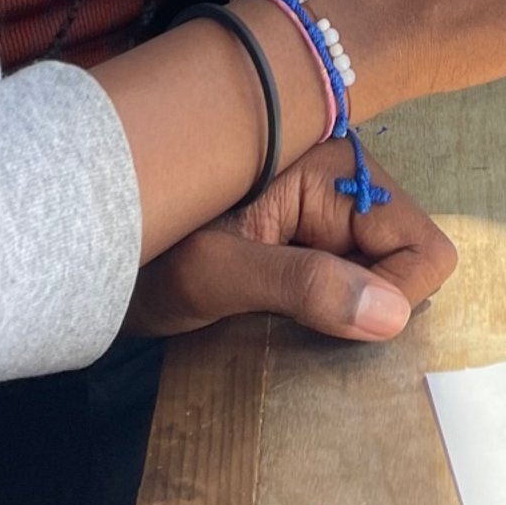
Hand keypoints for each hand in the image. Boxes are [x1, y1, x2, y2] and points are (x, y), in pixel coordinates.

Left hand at [125, 150, 455, 342]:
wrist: (86, 253)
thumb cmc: (144, 249)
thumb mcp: (215, 272)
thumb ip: (302, 285)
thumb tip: (392, 316)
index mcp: (331, 170)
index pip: (420, 247)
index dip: (394, 298)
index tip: (333, 327)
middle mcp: (341, 189)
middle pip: (406, 267)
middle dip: (369, 310)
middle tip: (304, 334)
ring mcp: (325, 220)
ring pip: (380, 286)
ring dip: (343, 319)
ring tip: (285, 332)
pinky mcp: (306, 247)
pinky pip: (348, 292)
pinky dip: (325, 319)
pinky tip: (281, 331)